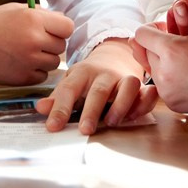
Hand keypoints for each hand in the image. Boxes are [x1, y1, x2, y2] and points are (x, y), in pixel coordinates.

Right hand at [0, 3, 73, 83]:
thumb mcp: (13, 9)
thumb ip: (39, 13)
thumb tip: (59, 19)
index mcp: (32, 19)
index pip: (67, 27)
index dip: (60, 28)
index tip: (52, 29)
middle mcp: (34, 40)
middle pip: (61, 46)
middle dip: (51, 43)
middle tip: (33, 40)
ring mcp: (29, 61)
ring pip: (53, 62)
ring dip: (44, 58)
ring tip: (24, 51)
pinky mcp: (23, 78)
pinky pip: (42, 76)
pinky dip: (34, 71)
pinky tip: (18, 62)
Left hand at [35, 38, 156, 134]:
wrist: (113, 56)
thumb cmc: (88, 77)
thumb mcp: (70, 83)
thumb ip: (57, 98)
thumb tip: (39, 109)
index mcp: (81, 73)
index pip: (68, 90)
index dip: (60, 108)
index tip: (53, 127)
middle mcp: (103, 75)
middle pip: (98, 90)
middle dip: (92, 110)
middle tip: (85, 130)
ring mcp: (123, 78)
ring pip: (128, 86)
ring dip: (122, 105)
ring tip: (111, 122)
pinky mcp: (140, 85)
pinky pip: (147, 92)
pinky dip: (145, 102)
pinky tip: (135, 116)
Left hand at [133, 0, 187, 114]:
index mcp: (171, 51)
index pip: (141, 34)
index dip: (153, 29)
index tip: (168, 29)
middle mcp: (165, 74)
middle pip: (145, 51)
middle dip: (158, 45)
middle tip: (178, 42)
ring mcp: (168, 92)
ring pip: (151, 68)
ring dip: (161, 61)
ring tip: (183, 57)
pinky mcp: (173, 104)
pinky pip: (160, 85)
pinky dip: (169, 78)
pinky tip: (187, 72)